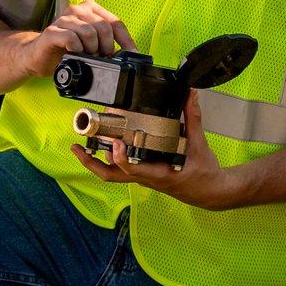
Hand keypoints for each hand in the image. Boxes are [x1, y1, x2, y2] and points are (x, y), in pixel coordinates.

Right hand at [19, 0, 135, 80]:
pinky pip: (71, 38)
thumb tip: (128, 54)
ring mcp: (64, 19)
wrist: (38, 56)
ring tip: (87, 56)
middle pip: (104, 27)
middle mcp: (78, 10)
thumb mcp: (92, 44)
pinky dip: (77, 50)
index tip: (131, 55)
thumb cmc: (66, 49)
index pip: (115, 22)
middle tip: (100, 57)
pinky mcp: (52, 31)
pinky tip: (74, 54)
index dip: (126, 40)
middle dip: (106, 47)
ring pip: (89, 32)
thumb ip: (107, 43)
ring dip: (91, 49)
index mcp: (90, 9)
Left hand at [69, 93, 245, 211]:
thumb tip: (190, 94)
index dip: (121, 157)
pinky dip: (110, 158)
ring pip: (113, 173)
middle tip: (76, 146)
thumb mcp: (199, 144)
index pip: (133, 169)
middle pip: (111, 175)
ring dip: (95, 160)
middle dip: (90, 162)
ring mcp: (143, 177)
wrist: (209, 191)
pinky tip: (105, 145)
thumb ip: (192, 117)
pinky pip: (121, 170)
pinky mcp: (144, 174)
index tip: (115, 143)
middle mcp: (146, 178)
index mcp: (159, 174)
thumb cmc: (204, 174)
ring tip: (81, 145)